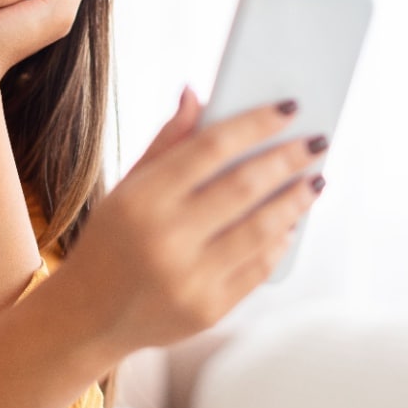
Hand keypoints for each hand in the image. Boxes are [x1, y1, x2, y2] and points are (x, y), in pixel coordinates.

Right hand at [59, 92, 327, 353]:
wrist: (89, 315)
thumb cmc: (112, 239)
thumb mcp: (127, 187)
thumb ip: (167, 141)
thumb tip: (198, 92)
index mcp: (141, 199)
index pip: (211, 148)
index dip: (256, 124)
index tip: (290, 108)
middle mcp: (166, 239)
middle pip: (244, 186)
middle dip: (288, 159)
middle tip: (318, 141)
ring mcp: (190, 278)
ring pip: (261, 229)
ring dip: (296, 200)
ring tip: (315, 179)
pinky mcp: (209, 310)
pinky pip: (258, 268)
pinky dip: (281, 240)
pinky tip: (292, 220)